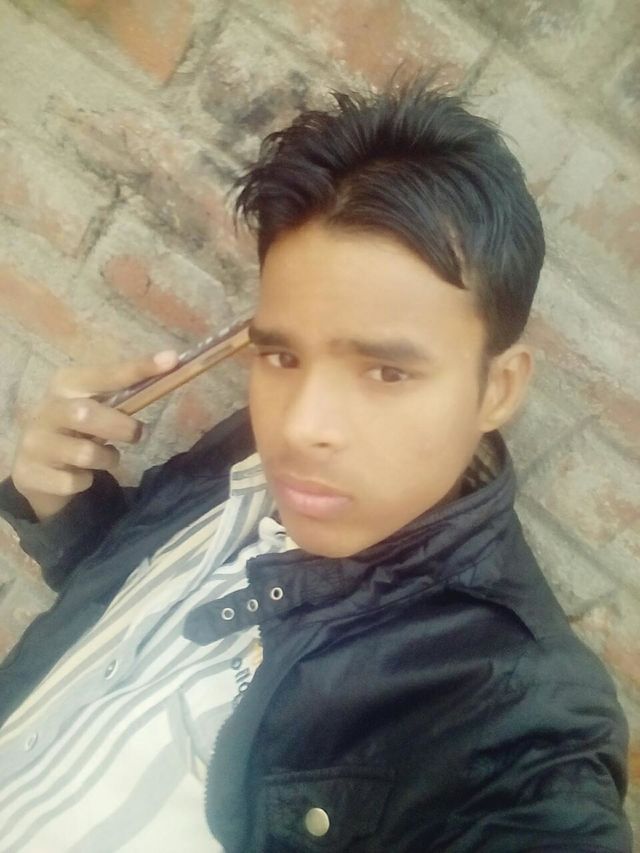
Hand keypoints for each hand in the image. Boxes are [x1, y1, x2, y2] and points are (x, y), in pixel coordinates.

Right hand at [10, 350, 178, 520]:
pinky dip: (86, 481)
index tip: (171, 360)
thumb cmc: (76, 429)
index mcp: (65, 385)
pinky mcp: (32, 474)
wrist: (36, 466)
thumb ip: (124, 393)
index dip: (138, 368)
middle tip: (139, 434)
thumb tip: (169, 366)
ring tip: (106, 456)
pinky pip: (75, 482)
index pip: (105, 374)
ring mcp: (35, 443)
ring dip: (108, 459)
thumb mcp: (95, 407)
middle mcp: (46, 409)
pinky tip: (80, 475)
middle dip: (121, 427)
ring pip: (85, 454)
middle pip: (87, 414)